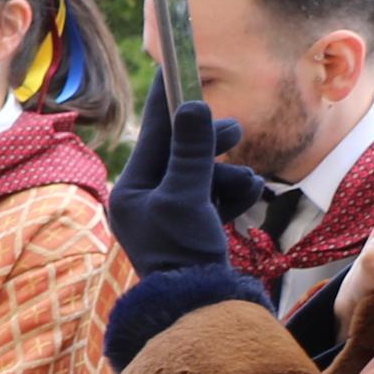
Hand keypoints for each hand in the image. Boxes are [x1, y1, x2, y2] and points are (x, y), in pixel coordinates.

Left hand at [106, 72, 260, 279]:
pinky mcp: (193, 225)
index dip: (168, 99)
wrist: (202, 307)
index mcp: (131, 189)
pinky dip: (234, 195)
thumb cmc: (186, 254)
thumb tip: (193, 106)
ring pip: (207, 170)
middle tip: (235, 133)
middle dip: (212, 143)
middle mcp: (145, 198)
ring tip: (243, 188)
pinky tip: (242, 204)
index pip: (153, 132)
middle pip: (183, 149)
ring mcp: (169, 213)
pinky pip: (217, 193)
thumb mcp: (188, 197)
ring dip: (230, 175)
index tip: (175, 66)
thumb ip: (192, 151)